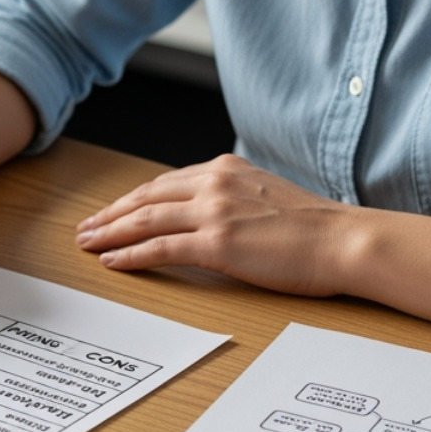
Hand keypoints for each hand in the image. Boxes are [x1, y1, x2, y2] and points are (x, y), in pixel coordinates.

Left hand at [74, 154, 354, 295]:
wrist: (346, 241)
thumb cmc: (314, 228)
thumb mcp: (265, 195)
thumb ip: (233, 197)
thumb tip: (208, 214)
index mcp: (225, 169)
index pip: (164, 183)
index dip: (131, 200)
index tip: (111, 212)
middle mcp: (215, 183)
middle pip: (146, 197)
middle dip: (110, 214)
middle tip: (85, 228)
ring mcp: (214, 212)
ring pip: (146, 220)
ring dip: (110, 233)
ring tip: (88, 244)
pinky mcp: (217, 243)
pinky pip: (160, 249)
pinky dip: (130, 256)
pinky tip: (112, 262)